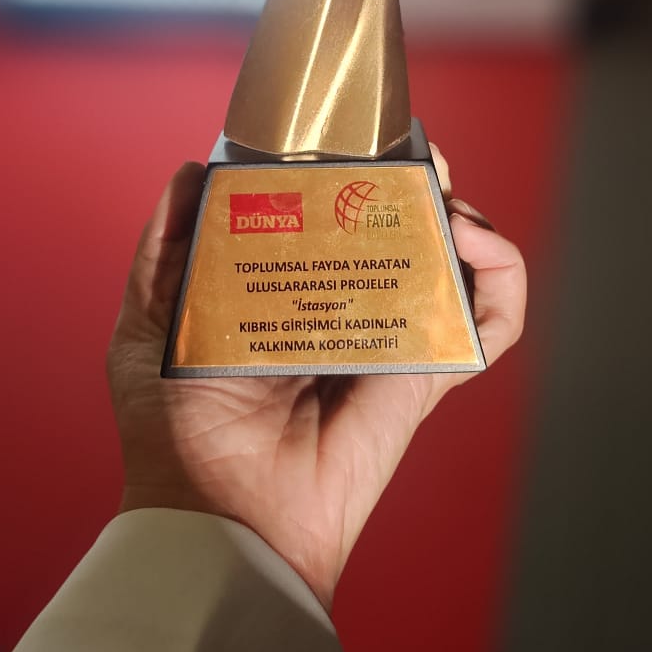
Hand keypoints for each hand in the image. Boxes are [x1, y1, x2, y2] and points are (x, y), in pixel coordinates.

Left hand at [107, 159, 525, 609]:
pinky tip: (472, 242)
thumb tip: (195, 170)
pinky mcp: (427, 371)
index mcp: (288, 293)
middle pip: (402, 229)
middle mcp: (345, 310)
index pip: (335, 219)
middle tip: (416, 155)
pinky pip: (492, 323)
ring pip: (457, 262)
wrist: (212, 512)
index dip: (357, 174)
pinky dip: (503, 275)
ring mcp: (391, 337)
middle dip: (419, 181)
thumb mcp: (149, 322)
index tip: (358, 138)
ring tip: (445, 200)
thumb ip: (165, 247)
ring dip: (466, 217)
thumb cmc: (173, 431)